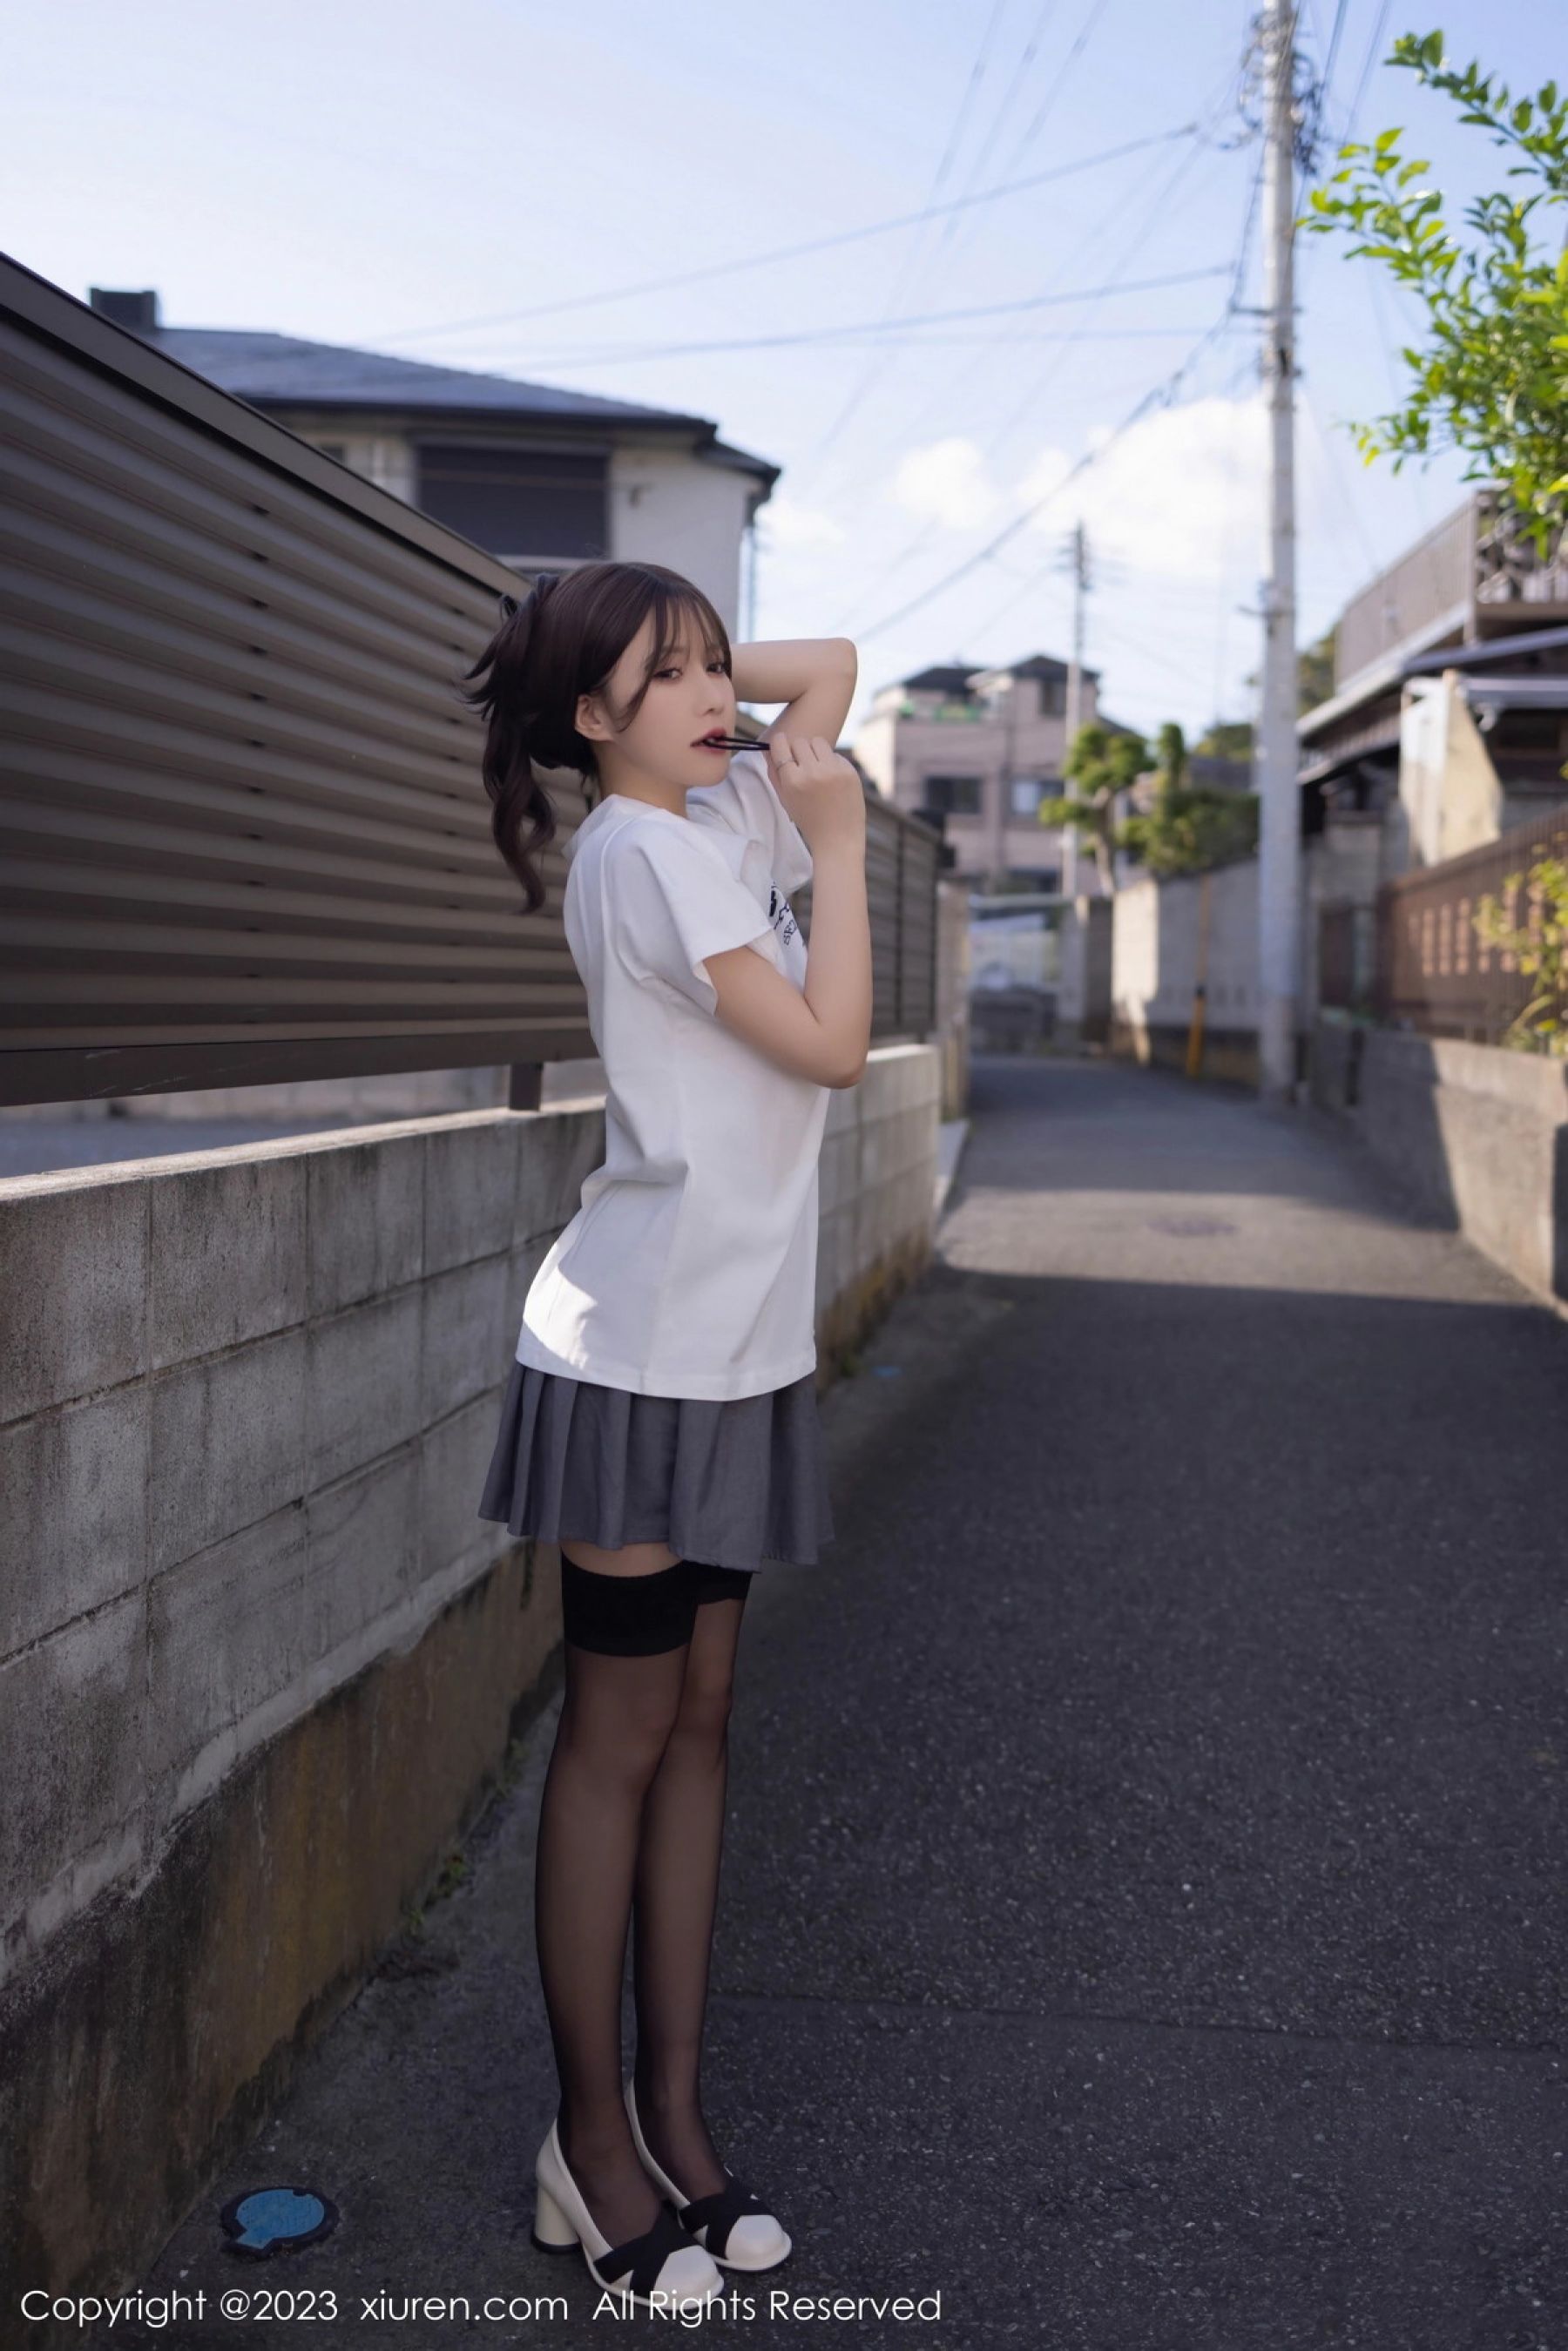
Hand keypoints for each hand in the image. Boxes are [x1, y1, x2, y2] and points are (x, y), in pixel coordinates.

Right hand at [762, 731, 864, 855]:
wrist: (838, 838)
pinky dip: (831, 763)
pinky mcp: (850, 771)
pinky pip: (835, 754)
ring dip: (814, 751)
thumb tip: (769, 745)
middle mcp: (813, 772)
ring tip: (816, 768)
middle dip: (797, 750)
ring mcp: (834, 770)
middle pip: (799, 741)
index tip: (781, 744)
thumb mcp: (785, 799)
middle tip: (800, 764)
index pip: (780, 744)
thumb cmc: (807, 819)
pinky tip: (832, 781)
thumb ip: (774, 773)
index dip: (779, 742)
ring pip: (818, 742)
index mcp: (793, 781)